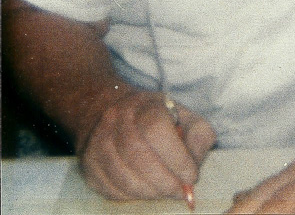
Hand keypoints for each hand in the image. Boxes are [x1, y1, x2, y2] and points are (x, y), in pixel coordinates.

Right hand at [77, 89, 215, 201]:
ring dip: (149, 192)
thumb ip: (197, 137)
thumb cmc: (153, 117)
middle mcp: (116, 121)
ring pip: (123, 177)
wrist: (107, 109)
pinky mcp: (88, 165)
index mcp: (144, 106)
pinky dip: (132, 196)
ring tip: (164, 191)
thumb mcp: (183, 116)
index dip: (177, 158)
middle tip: (180, 191)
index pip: (157, 131)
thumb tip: (194, 170)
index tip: (191, 175)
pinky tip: (144, 189)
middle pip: (139, 157)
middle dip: (165, 182)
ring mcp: (98, 143)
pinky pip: (110, 189)